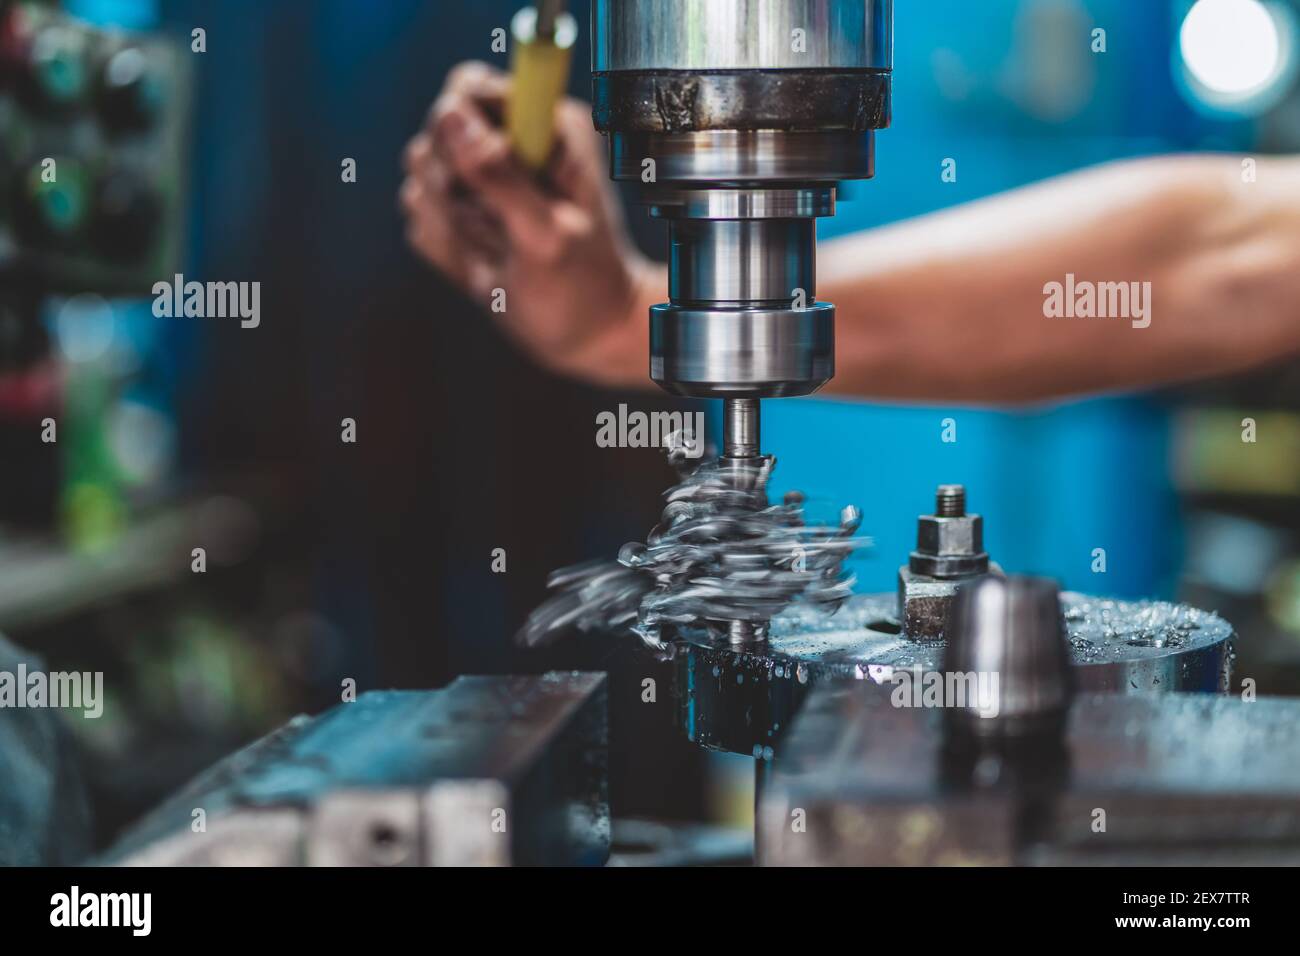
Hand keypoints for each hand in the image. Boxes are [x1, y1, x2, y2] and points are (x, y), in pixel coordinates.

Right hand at [400, 61, 658, 384]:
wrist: (589, 334)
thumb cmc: (583, 287)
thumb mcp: (545, 236)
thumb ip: (499, 175)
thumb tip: (450, 115)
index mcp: (544, 126)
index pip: (468, 88)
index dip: (454, 130)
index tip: (472, 179)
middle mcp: (510, 141)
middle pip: (434, 135)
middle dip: (453, 193)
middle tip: (501, 231)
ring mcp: (481, 178)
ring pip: (420, 180)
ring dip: (453, 230)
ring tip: (501, 253)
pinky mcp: (461, 214)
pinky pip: (421, 222)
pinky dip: (449, 254)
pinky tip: (488, 268)